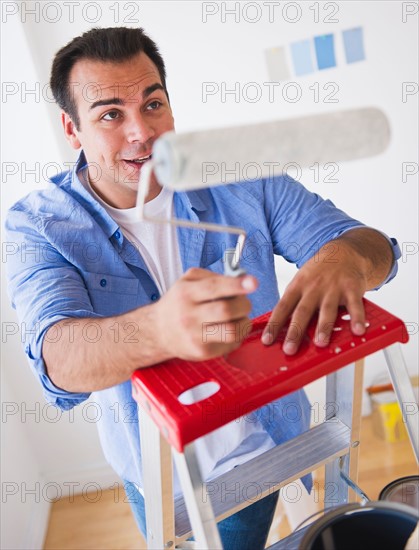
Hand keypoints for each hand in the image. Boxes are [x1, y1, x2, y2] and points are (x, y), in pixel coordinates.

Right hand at [155, 268, 257, 360]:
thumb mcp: (187, 281)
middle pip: (227, 310)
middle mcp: (188, 315)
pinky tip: (228, 330)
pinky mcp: (202, 353)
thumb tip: (242, 279)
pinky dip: (237, 336)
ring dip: (244, 322)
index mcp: (185, 293)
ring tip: (239, 318)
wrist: (158, 331)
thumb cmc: (179, 303)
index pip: (214, 288)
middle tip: (243, 303)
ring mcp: (194, 336)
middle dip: (244, 304)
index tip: (253, 283)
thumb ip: (213, 277)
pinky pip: (231, 344)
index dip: (236, 285)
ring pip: (233, 331)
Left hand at [261, 240, 368, 354]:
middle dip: (295, 332)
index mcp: (297, 287)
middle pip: (302, 311)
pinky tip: (357, 331)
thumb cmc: (319, 273)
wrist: (344, 252)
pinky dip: (357, 318)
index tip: (267, 340)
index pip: (282, 307)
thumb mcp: (301, 281)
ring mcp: (333, 288)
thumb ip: (294, 303)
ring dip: (323, 327)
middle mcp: (313, 288)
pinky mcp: (352, 288)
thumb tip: (280, 328)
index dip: (274, 324)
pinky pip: (355, 305)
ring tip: (320, 343)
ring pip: (327, 310)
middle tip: (289, 349)